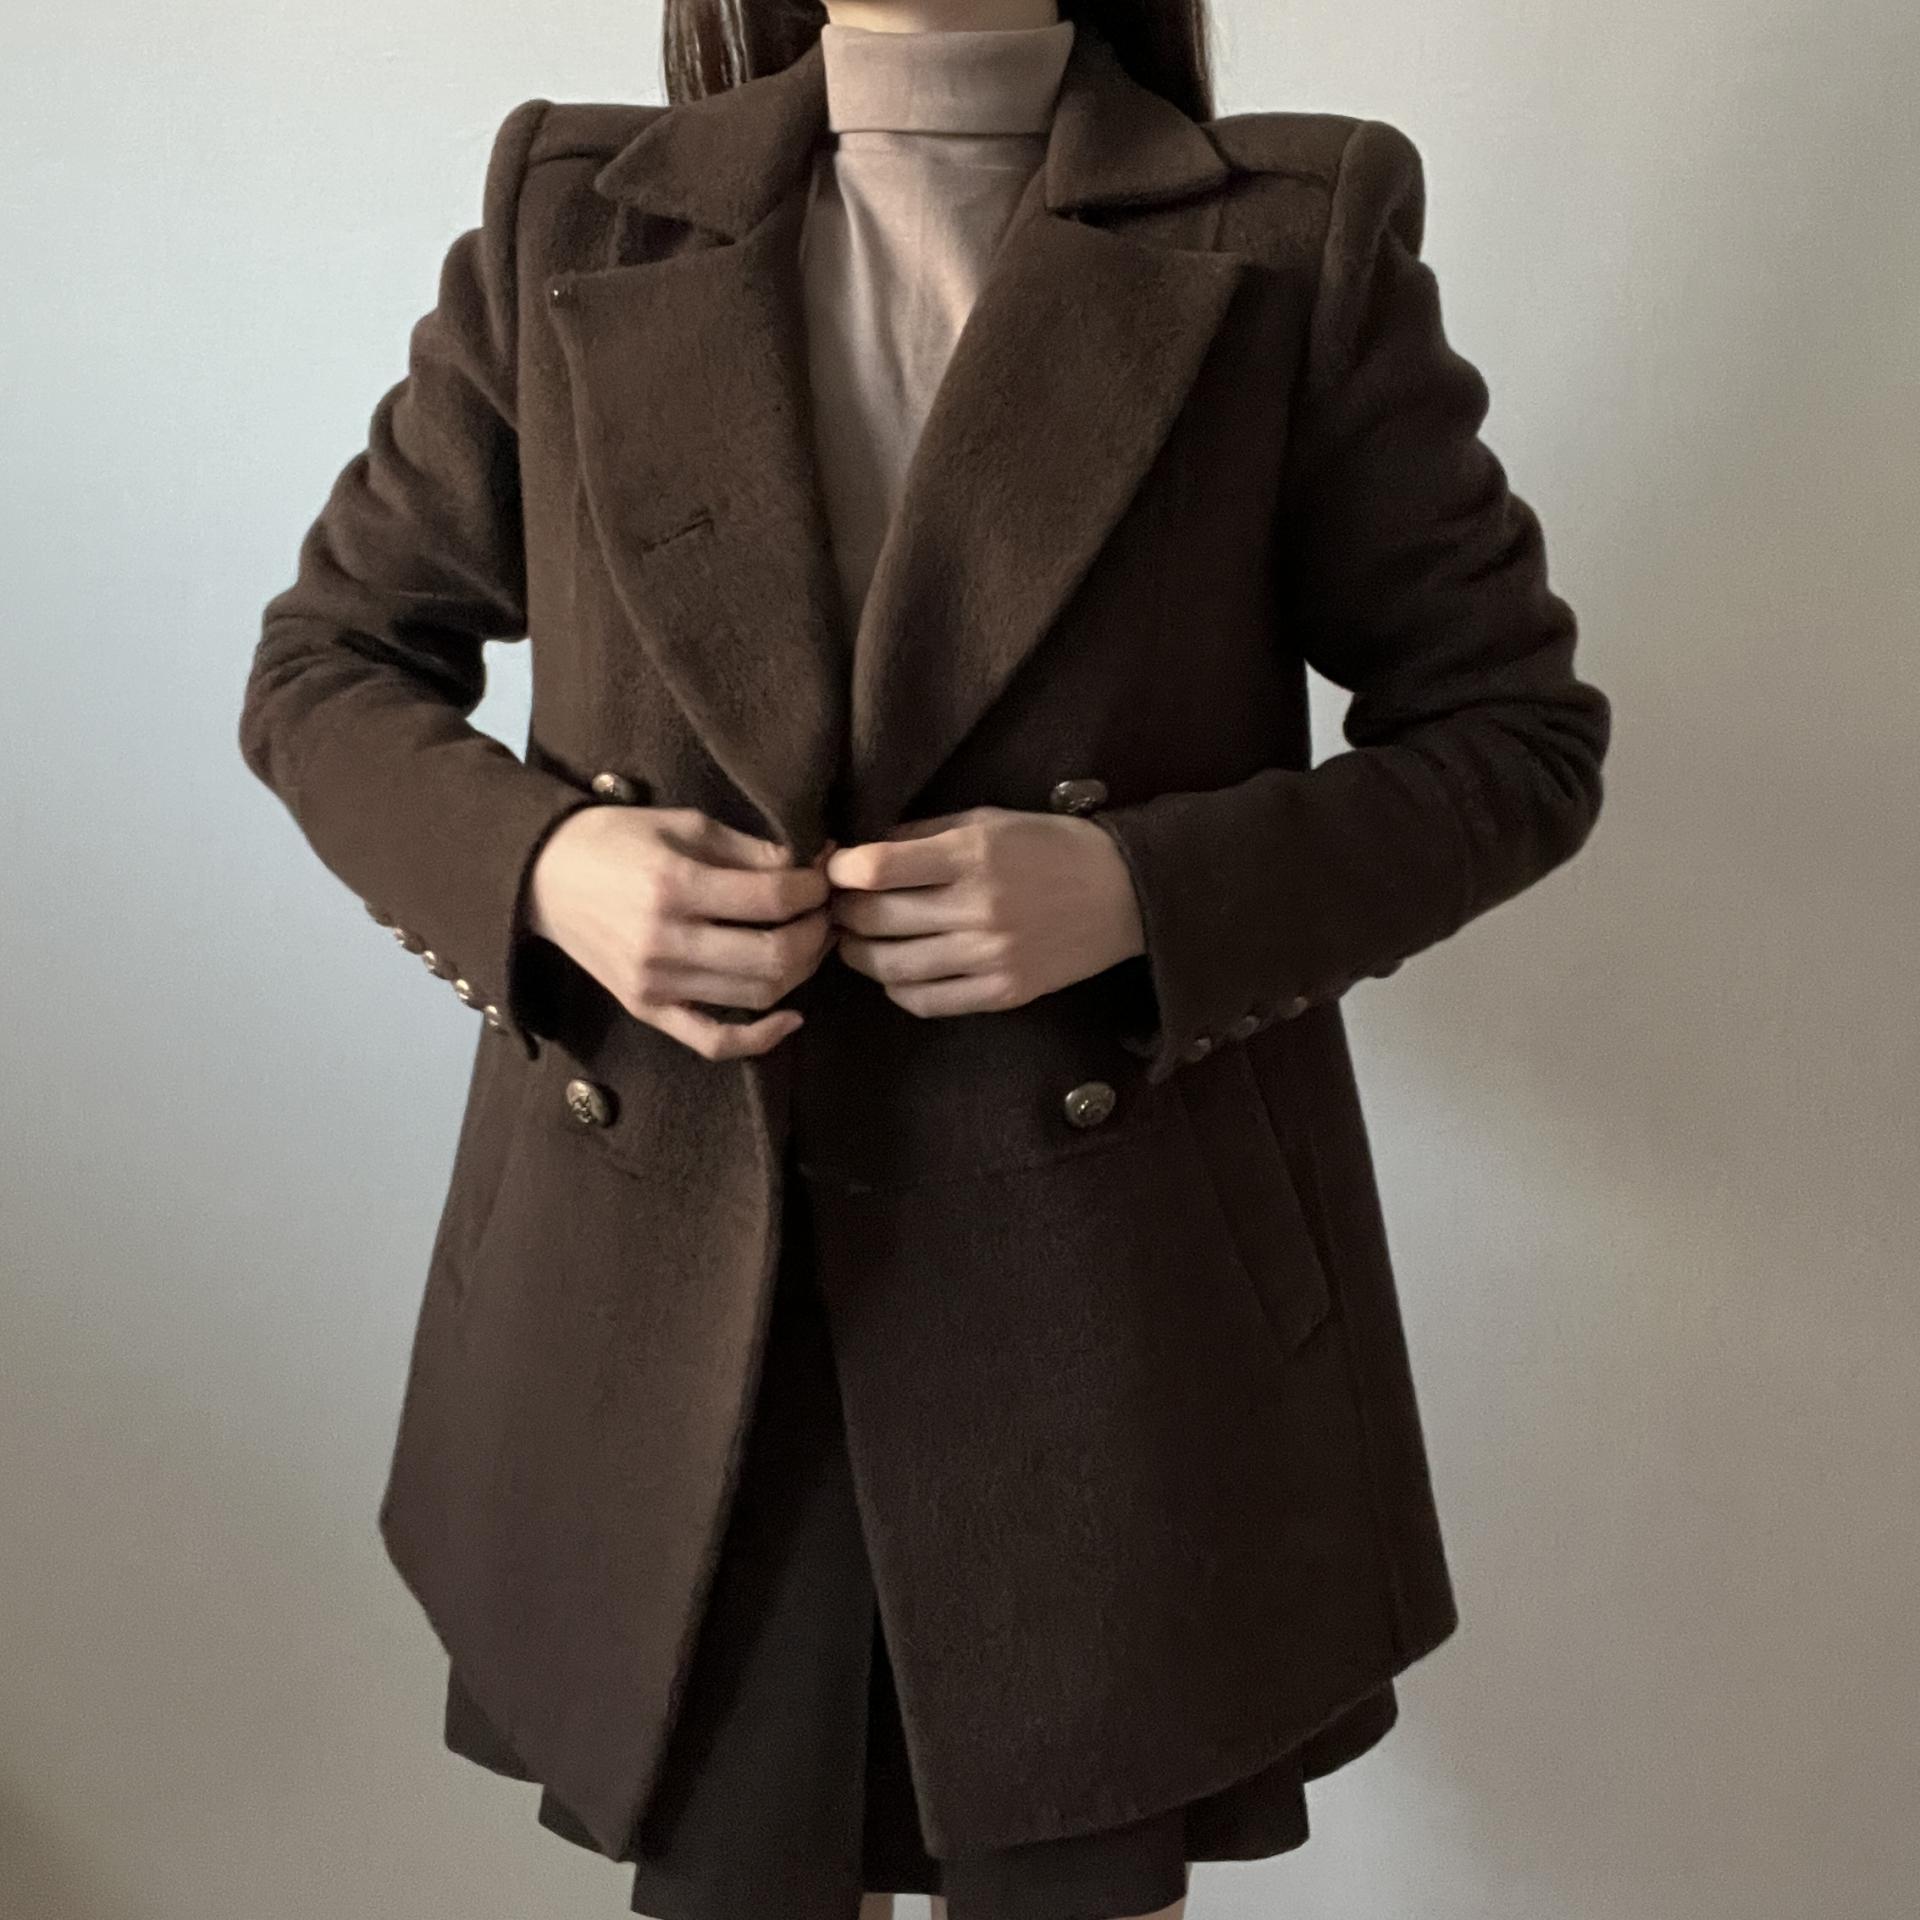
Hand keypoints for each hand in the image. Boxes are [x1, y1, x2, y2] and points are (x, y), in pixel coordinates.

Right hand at [525, 806, 835, 1058]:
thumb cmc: (614, 840)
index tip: (825, 875)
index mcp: (675, 886)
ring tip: (810, 942)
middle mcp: (666, 942)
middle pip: (775, 955)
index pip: (774, 899)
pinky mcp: (647, 1010)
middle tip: (827, 911)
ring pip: (757, 995)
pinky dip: (761, 1038)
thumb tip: (812, 864)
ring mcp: (655, 984)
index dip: (814, 888)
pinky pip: (714, 1041)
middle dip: (817, 932)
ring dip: (801, 972)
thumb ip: (749, 849)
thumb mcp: (683, 825)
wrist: (541, 877)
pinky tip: (792, 1016)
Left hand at [824, 805, 1145, 1016]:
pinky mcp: (1003, 994)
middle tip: (839, 905)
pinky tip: (896, 969)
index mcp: (973, 855)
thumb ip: (923, 834)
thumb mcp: (988, 821)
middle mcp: (979, 908)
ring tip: (857, 939)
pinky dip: (896, 987)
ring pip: (891, 966)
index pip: (876, 868)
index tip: (836, 869)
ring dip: (858, 953)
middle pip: (875, 919)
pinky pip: (926, 1001)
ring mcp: (991, 957)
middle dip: (843, 911)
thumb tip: (857, 851)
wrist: (1124, 895)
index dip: (841, 870)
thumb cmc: (1050, 847)